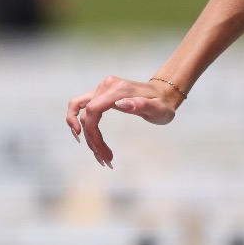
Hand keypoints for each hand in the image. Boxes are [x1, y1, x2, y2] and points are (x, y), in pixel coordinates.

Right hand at [65, 76, 182, 166]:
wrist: (162, 93)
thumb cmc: (162, 104)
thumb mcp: (158, 108)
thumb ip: (141, 105)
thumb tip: (120, 104)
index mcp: (118, 89)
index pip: (93, 109)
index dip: (90, 130)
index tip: (99, 149)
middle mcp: (106, 86)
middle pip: (85, 113)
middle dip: (91, 138)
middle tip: (104, 158)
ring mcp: (101, 89)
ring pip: (81, 113)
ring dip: (87, 136)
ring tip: (101, 155)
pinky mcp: (100, 94)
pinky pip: (84, 110)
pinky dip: (85, 127)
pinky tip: (91, 141)